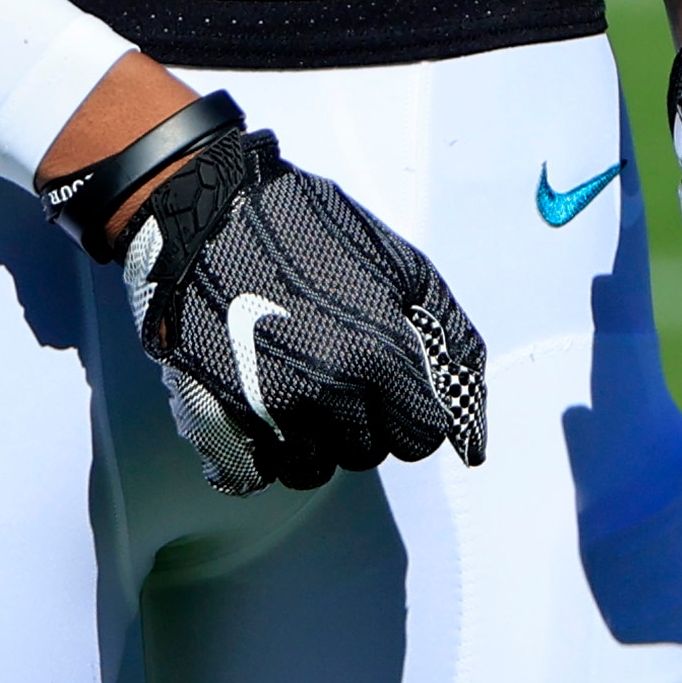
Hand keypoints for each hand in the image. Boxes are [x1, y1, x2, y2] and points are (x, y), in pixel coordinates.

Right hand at [113, 126, 491, 493]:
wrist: (208, 210)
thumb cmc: (307, 227)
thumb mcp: (402, 264)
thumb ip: (450, 343)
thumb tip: (473, 435)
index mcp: (378, 355)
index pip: (420, 436)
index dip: (412, 412)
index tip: (395, 390)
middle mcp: (327, 391)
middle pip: (367, 452)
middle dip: (363, 420)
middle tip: (340, 370)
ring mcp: (269, 408)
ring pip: (312, 469)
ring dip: (314, 439)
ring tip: (299, 385)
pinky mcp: (218, 416)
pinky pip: (255, 473)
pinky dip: (261, 451)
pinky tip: (260, 405)